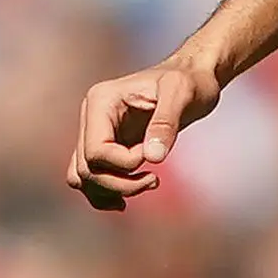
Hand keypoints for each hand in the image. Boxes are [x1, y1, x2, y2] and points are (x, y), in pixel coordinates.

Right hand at [66, 56, 219, 209]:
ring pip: (83, 177)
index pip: (95, 151)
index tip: (154, 153)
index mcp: (100, 101)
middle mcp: (91, 117)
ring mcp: (95, 132)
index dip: (124, 163)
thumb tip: (152, 157)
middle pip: (86, 168)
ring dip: (111, 191)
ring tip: (148, 184)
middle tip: (155, 180)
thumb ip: (166, 123)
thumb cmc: (190, 81)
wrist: (194, 77)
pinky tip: (127, 200)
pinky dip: (105, 192)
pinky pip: (91, 177)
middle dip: (120, 183)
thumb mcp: (183, 94)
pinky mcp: (107, 145)